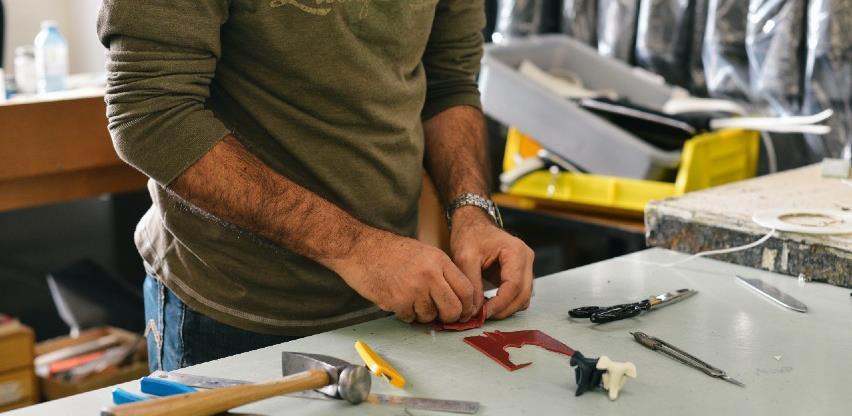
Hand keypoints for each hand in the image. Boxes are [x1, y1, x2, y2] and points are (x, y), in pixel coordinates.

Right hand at [330, 229, 475, 323]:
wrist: (359, 249)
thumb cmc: (390, 251)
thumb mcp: (424, 253)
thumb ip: (442, 273)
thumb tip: (458, 298)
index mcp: (439, 260)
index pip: (466, 290)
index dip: (468, 306)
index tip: (465, 312)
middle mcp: (429, 275)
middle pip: (454, 309)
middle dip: (450, 317)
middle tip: (444, 317)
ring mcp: (413, 289)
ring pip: (431, 317)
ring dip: (424, 315)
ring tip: (413, 300)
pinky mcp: (397, 302)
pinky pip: (411, 319)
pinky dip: (407, 314)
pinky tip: (399, 300)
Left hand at [450, 207, 533, 319]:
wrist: (473, 225)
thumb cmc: (469, 235)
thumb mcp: (465, 257)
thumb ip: (471, 283)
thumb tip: (475, 310)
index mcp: (516, 251)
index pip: (514, 285)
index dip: (500, 303)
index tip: (483, 313)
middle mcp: (526, 259)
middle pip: (523, 294)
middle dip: (504, 309)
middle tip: (482, 317)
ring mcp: (526, 267)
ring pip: (524, 298)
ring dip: (506, 308)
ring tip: (484, 311)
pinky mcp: (521, 274)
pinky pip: (519, 295)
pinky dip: (507, 303)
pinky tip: (490, 305)